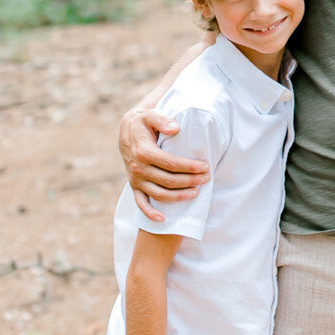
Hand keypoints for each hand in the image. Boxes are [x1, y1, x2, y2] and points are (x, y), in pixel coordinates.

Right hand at [117, 104, 209, 222]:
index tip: (205, 167)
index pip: (171, 164)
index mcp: (144, 152)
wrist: (127, 130)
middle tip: (207, 178)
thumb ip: (162, 120)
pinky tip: (163, 219)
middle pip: (169, 181)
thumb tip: (176, 128)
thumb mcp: (150, 115)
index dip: (190, 167)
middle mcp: (138, 168)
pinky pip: (141, 203)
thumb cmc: (143, 122)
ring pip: (159, 194)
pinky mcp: (134, 186)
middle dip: (190, 181)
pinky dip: (150, 213)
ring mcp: (136, 179)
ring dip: (179, 196)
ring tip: (196, 193)